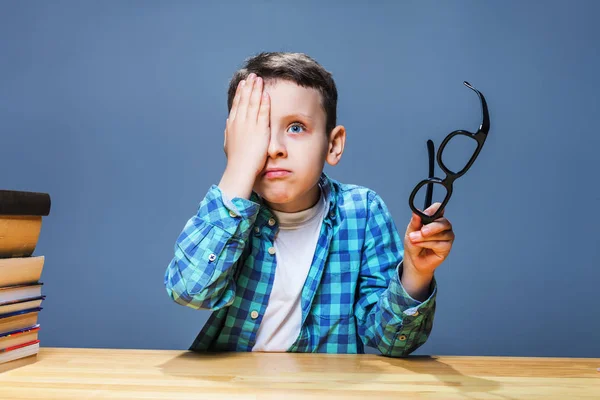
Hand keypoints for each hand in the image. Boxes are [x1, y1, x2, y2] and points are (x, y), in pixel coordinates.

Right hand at [219, 73, 270, 198]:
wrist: (239, 170)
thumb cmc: (236, 161)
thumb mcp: (229, 143)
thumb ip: (230, 131)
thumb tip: (228, 122)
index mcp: (233, 125)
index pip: (237, 104)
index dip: (241, 92)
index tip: (243, 83)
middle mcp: (240, 122)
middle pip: (245, 100)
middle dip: (249, 86)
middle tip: (252, 75)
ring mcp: (250, 126)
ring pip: (253, 103)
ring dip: (256, 90)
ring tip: (259, 79)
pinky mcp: (260, 131)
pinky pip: (263, 113)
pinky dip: (264, 103)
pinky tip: (266, 94)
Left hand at [403, 202, 454, 276]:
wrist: (413, 260)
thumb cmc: (414, 244)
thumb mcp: (410, 231)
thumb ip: (414, 222)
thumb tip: (416, 212)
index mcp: (434, 218)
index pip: (438, 209)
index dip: (433, 210)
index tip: (425, 214)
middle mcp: (443, 226)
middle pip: (442, 222)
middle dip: (431, 227)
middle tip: (421, 231)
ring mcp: (447, 236)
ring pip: (441, 234)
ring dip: (426, 238)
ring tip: (415, 240)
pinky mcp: (447, 247)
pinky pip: (440, 244)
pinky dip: (429, 244)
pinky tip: (421, 246)